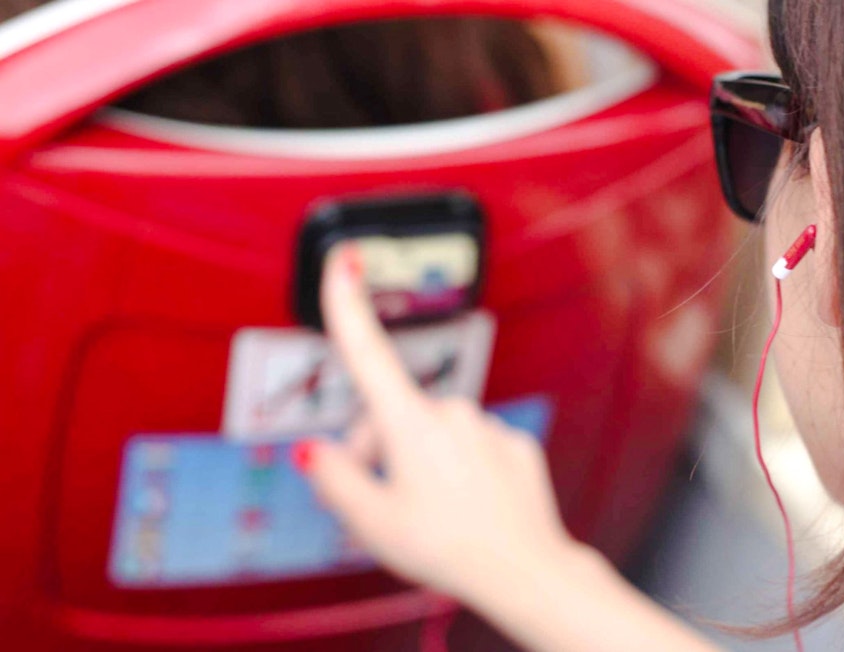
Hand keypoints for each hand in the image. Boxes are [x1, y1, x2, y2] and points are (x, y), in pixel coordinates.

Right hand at [297, 245, 577, 603]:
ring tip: (430, 516)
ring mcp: (488, 428)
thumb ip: (333, 478)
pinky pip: (473, 450)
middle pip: (394, 418)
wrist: (524, 571)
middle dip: (378, 451)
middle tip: (380, 505)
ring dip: (420, 464)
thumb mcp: (369, 522)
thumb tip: (315, 452)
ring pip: (435, 436)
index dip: (348, 303)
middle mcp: (452, 413)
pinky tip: (467, 508)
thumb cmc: (447, 548)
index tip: (344, 258)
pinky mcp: (515, 446)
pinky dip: (461, 472)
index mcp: (409, 423)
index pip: (367, 352)